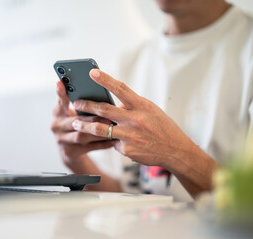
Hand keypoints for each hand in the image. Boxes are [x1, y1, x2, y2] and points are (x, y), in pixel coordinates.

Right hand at [51, 81, 113, 165]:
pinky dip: (101, 144)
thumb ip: (83, 105)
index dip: (60, 93)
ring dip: (98, 132)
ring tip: (112, 128)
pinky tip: (113, 140)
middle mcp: (57, 125)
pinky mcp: (69, 152)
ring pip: (82, 136)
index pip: (60, 101)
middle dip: (91, 118)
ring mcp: (62, 140)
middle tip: (107, 115)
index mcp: (58, 112)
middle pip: (75, 121)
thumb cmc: (78, 125)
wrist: (70, 151)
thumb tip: (101, 94)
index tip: (61, 83)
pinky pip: (88, 148)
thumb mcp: (76, 113)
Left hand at [71, 69, 197, 169]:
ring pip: (100, 128)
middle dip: (87, 105)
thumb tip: (114, 105)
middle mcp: (135, 119)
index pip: (120, 88)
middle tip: (77, 103)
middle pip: (104, 109)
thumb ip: (132, 106)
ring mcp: (129, 135)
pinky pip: (113, 142)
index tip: (92, 72)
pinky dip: (113, 140)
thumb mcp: (151, 111)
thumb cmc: (163, 128)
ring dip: (85, 125)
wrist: (175, 151)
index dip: (105, 79)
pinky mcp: (126, 149)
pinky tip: (119, 141)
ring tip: (76, 122)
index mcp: (142, 105)